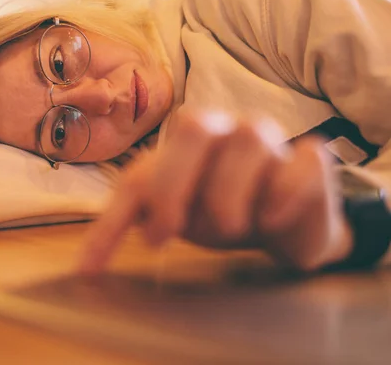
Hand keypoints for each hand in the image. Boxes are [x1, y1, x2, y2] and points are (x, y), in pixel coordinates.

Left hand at [78, 110, 353, 273]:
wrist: (281, 224)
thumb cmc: (218, 212)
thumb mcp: (174, 217)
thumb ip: (138, 221)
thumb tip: (85, 269)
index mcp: (179, 145)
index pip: (140, 174)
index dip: (118, 216)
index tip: (113, 260)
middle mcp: (223, 130)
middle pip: (193, 127)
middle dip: (174, 184)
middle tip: (169, 232)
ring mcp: (269, 140)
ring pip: (250, 140)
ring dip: (230, 193)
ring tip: (231, 227)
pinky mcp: (310, 161)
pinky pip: (304, 161)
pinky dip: (285, 191)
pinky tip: (271, 219)